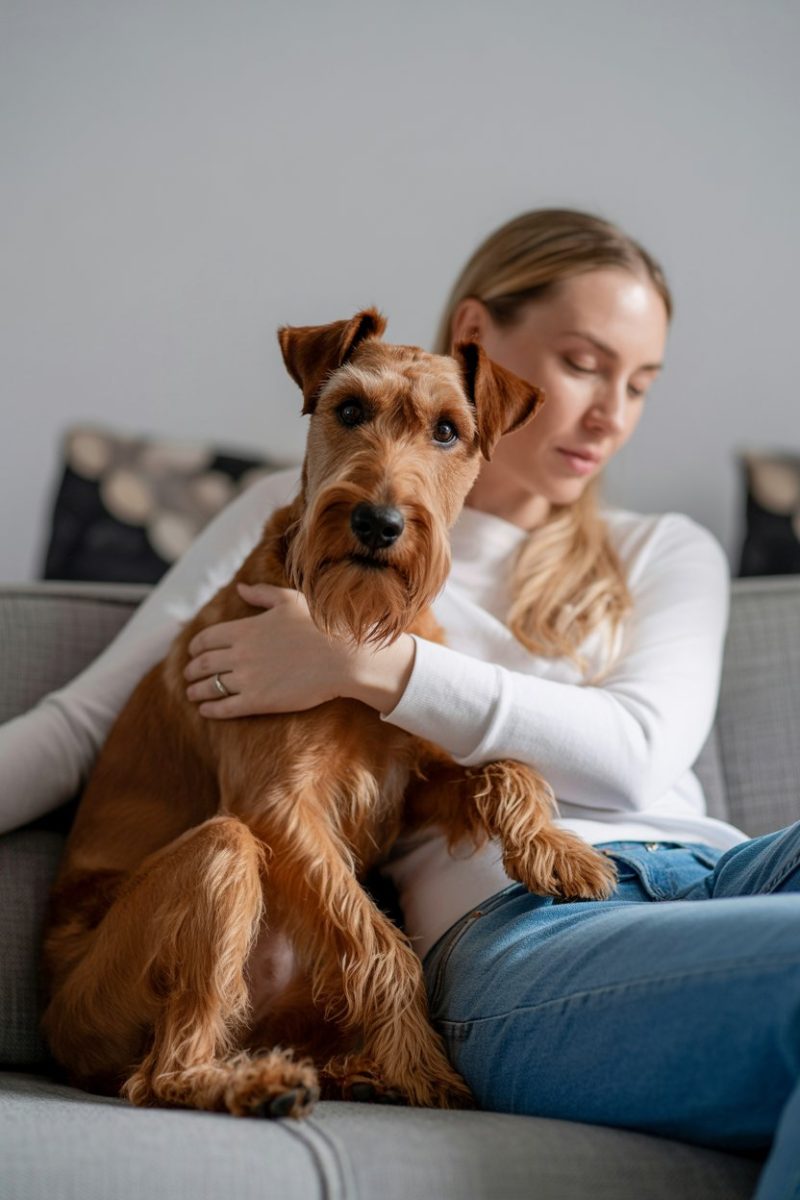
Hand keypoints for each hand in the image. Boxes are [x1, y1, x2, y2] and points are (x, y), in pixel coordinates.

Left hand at [184, 582, 415, 718]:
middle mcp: (240, 653)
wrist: (343, 658)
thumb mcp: (289, 601)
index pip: (207, 638)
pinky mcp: (258, 701)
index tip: (193, 652)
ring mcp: (247, 679)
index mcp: (245, 628)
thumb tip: (240, 588)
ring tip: (192, 693)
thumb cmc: (321, 626)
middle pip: (203, 663)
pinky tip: (205, 710)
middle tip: (189, 674)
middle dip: (192, 669)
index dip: (195, 647)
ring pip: (209, 686)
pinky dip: (210, 709)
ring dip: (196, 690)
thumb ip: (261, 594)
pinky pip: (224, 707)